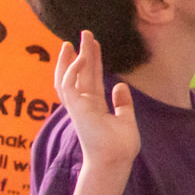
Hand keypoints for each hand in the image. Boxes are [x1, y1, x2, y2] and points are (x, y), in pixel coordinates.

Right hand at [55, 31, 137, 174]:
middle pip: (80, 73)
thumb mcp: (125, 119)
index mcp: (94, 106)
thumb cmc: (120, 146)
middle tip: (83, 34)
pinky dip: (72, 72)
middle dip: (81, 53)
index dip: (92, 60)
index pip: (91, 78)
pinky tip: (79, 58)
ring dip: (70, 59)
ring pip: (68, 78)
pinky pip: (69, 86)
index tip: (92, 44)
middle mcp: (84, 104)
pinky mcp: (76, 109)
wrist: (116, 160)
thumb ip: (122, 103)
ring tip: (73, 41)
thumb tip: (120, 86)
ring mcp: (78, 106)